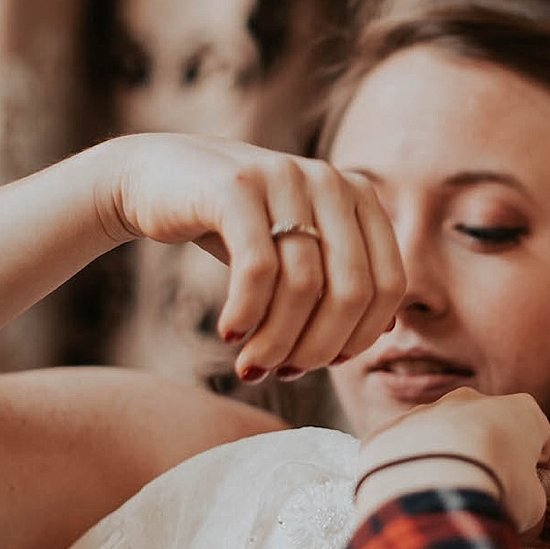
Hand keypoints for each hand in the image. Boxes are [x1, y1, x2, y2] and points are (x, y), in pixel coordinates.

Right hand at [104, 135, 405, 379]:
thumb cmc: (233, 224)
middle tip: (279, 372)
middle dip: (317, 348)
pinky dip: (247, 315)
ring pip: (304, 286)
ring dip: (276, 342)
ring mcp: (284, 177)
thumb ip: (341, 281)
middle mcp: (330, 180)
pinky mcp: (235, 186)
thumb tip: (394, 329)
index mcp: (358, 194)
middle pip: (352, 291)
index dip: (360, 337)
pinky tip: (229, 334)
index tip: (320, 364)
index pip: (388, 285)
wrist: (155, 177)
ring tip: (250, 364)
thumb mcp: (294, 248)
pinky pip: (258, 270)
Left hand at [355, 388, 549, 533]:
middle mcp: (473, 400)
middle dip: (501, 468)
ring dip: (456, 468)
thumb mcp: (534, 508)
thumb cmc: (496, 487)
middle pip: (496, 438)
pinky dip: (418, 475)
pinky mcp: (390, 431)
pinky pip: (410, 455)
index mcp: (521, 411)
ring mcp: (428, 411)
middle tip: (504, 506)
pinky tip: (420, 502)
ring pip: (449, 443)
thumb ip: (540, 512)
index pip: (546, 446)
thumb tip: (541, 527)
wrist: (427, 482)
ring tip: (457, 506)